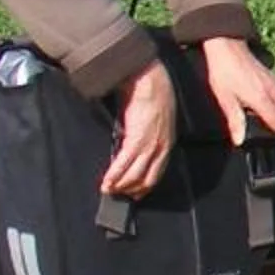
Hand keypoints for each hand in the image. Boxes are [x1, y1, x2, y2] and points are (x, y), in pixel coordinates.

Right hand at [103, 59, 177, 198]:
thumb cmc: (153, 93)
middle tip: (120, 195)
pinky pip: (124, 163)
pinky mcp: (137, 139)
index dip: (146, 185)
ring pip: (135, 175)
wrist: (149, 79)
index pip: (158, 171)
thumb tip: (135, 142)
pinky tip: (106, 182)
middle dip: (133, 190)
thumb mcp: (156, 117)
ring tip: (109, 190)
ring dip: (120, 186)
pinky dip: (114, 175)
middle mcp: (162, 146)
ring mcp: (150, 144)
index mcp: (167, 141)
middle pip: (148, 178)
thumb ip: (150, 132)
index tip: (136, 193)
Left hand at [201, 36, 274, 144]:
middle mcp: (274, 91)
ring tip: (266, 115)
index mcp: (262, 98)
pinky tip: (265, 102)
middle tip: (269, 125)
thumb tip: (239, 140)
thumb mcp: (224, 98)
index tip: (263, 134)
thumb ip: (235, 120)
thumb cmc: (224, 70)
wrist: (227, 46)